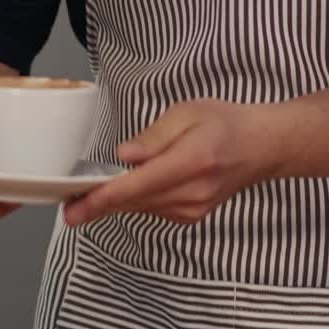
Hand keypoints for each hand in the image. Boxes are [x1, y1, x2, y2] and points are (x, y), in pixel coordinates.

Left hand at [64, 100, 278, 226]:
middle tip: (67, 208)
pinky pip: (152, 210)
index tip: (77, 206)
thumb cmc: (225, 123)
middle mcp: (192, 192)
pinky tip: (126, 190)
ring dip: (114, 204)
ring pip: (141, 208)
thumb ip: (153, 137)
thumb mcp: (187, 113)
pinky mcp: (190, 215)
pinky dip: (135, 202)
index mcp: (192, 161)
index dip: (104, 197)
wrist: (261, 148)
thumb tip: (124, 156)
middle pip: (134, 202)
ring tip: (85, 198)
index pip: (139, 185)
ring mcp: (193, 208)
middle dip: (98, 205)